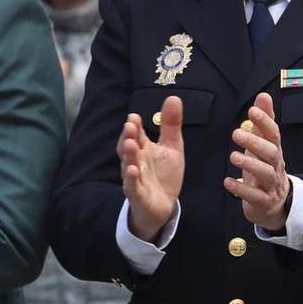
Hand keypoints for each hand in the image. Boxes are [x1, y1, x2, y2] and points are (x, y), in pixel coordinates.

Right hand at [119, 95, 183, 241]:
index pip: (135, 135)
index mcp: (142, 149)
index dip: (134, 127)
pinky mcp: (138, 195)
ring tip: (130, 144)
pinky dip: (132, 179)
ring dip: (128, 155)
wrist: (163, 206)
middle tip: (130, 126)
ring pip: (129, 166)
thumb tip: (174, 97)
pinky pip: (133, 187)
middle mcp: (136, 162)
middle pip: (128, 148)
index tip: (134, 117)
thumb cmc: (164, 175)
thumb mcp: (172, 147)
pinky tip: (134, 170)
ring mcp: (135, 179)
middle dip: (128, 137)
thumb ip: (171, 125)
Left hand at [226, 92, 291, 232]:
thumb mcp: (264, 145)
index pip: (273, 134)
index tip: (252, 111)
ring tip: (233, 156)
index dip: (265, 122)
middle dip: (255, 142)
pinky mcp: (263, 202)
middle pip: (271, 152)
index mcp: (274, 151)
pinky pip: (255, 196)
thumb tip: (263, 96)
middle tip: (236, 133)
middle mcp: (275, 166)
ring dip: (250, 164)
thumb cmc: (265, 168)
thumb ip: (263, 122)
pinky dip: (242, 190)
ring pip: (265, 174)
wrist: (275, 204)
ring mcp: (271, 185)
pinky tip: (228, 182)